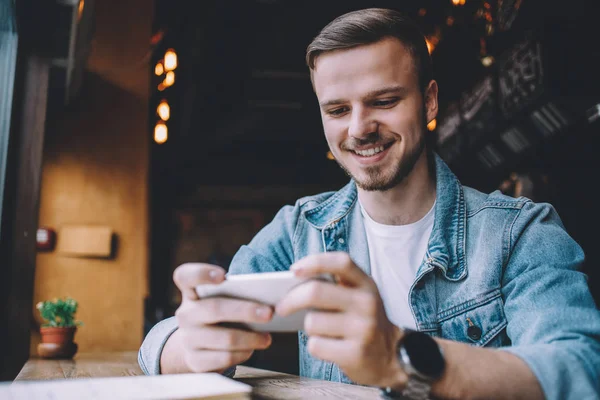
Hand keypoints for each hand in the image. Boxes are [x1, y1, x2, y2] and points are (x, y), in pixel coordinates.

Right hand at [171, 263, 273, 372]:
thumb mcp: (220, 301)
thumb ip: (235, 294)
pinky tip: (252, 349)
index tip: (223, 276)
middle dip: (245, 311)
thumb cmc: (218, 316)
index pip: (185, 276)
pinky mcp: (195, 361)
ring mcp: (188, 338)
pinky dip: (243, 353)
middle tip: (269, 313)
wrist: (197, 347)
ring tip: (267, 337)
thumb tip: (266, 299)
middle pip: (214, 309)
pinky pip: (225, 358)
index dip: (202, 274)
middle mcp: (186, 314)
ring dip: (251, 338)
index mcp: (191, 292)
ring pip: (225, 338)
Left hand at [276, 252, 406, 387]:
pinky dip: (316, 346)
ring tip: (322, 331)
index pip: (341, 262)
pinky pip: (316, 345)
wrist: (390, 357)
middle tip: (281, 307)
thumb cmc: (362, 321)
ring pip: (312, 322)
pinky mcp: (355, 354)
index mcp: (366, 284)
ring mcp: (363, 329)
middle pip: (315, 292)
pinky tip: (329, 347)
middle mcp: (367, 303)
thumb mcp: (359, 296)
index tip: (294, 270)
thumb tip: (294, 282)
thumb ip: (335, 285)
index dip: (315, 262)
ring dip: (308, 328)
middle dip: (290, 300)